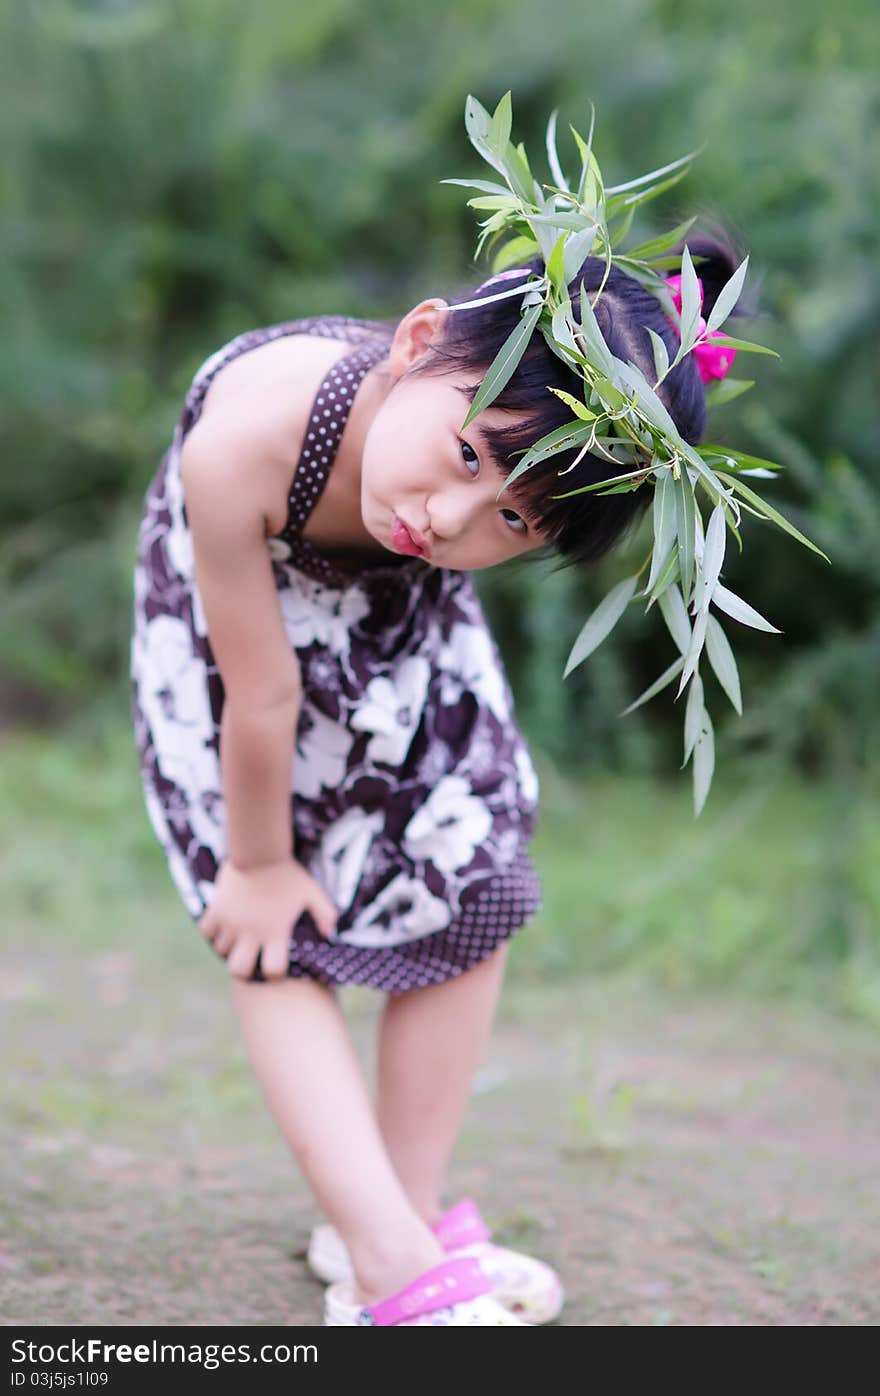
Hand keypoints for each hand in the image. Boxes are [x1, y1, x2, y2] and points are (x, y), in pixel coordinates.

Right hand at [198, 856, 338, 980]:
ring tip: (238, 938)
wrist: (259, 851)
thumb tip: (329, 934)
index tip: (275, 965)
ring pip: (221, 951)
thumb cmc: (288, 873)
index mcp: (275, 932)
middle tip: (249, 959)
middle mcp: (250, 932)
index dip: (275, 973)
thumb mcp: (312, 892)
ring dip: (229, 948)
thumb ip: (326, 914)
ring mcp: (231, 922)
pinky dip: (212, 932)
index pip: (272, 970)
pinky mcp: (216, 910)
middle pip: (238, 970)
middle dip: (244, 969)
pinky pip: (207, 932)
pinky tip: (223, 925)